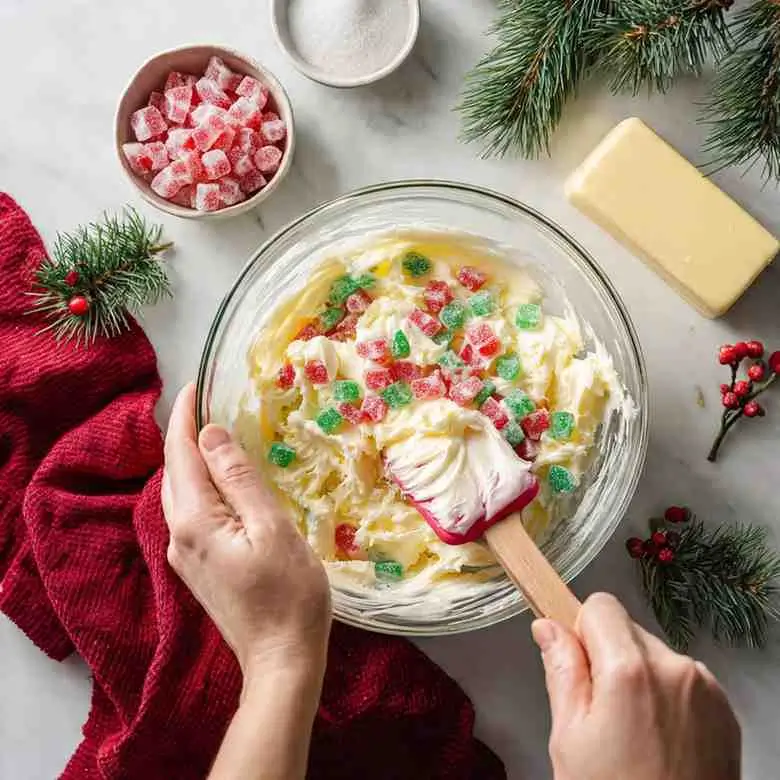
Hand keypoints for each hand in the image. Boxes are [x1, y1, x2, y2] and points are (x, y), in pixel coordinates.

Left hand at [162, 384, 331, 685]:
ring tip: (214, 434)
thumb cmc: (288, 593)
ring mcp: (185, 555)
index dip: (186, 417)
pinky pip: (191, 512)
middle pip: (174, 472)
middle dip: (185, 434)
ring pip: (180, 493)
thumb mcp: (271, 527)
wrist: (281, 659)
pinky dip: (201, 485)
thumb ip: (239, 478)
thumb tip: (212, 433)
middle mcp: (179, 535)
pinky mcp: (198, 567)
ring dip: (192, 460)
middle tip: (206, 402)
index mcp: (194, 520)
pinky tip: (221, 483)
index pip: (181, 455)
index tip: (194, 385)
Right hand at [533, 593, 740, 779]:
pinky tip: (659, 739)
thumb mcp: (569, 737)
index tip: (576, 664)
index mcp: (631, 670)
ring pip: (655, 654)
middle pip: (628, 629)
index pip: (600, 605)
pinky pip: (683, 679)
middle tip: (600, 712)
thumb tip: (547, 626)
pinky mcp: (725, 710)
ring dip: (639, 676)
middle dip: (609, 657)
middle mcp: (675, 667)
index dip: (581, 631)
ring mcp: (706, 689)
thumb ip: (561, 671)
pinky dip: (667, 696)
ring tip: (632, 733)